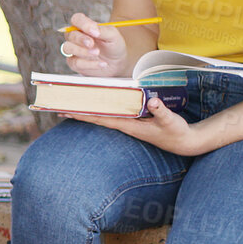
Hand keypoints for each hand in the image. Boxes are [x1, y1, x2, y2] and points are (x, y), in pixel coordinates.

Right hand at [60, 13, 127, 77]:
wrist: (118, 61)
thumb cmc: (114, 45)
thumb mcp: (113, 35)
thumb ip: (103, 30)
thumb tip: (93, 30)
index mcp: (84, 26)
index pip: (76, 19)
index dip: (82, 24)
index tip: (93, 31)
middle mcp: (76, 37)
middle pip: (70, 34)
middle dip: (81, 40)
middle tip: (92, 44)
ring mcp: (74, 50)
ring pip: (67, 48)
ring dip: (82, 51)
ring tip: (97, 53)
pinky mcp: (74, 63)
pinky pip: (75, 63)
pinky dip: (89, 64)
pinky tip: (101, 64)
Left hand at [64, 97, 213, 155]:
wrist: (184, 142)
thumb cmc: (176, 132)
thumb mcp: (171, 121)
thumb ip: (162, 111)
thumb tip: (152, 101)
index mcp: (129, 125)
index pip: (101, 119)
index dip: (84, 114)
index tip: (67, 111)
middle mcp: (125, 125)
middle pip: (98, 117)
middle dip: (79, 112)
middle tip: (58, 107)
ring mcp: (129, 123)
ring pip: (104, 115)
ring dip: (88, 110)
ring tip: (70, 105)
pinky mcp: (135, 121)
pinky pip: (114, 113)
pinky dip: (103, 108)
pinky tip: (95, 105)